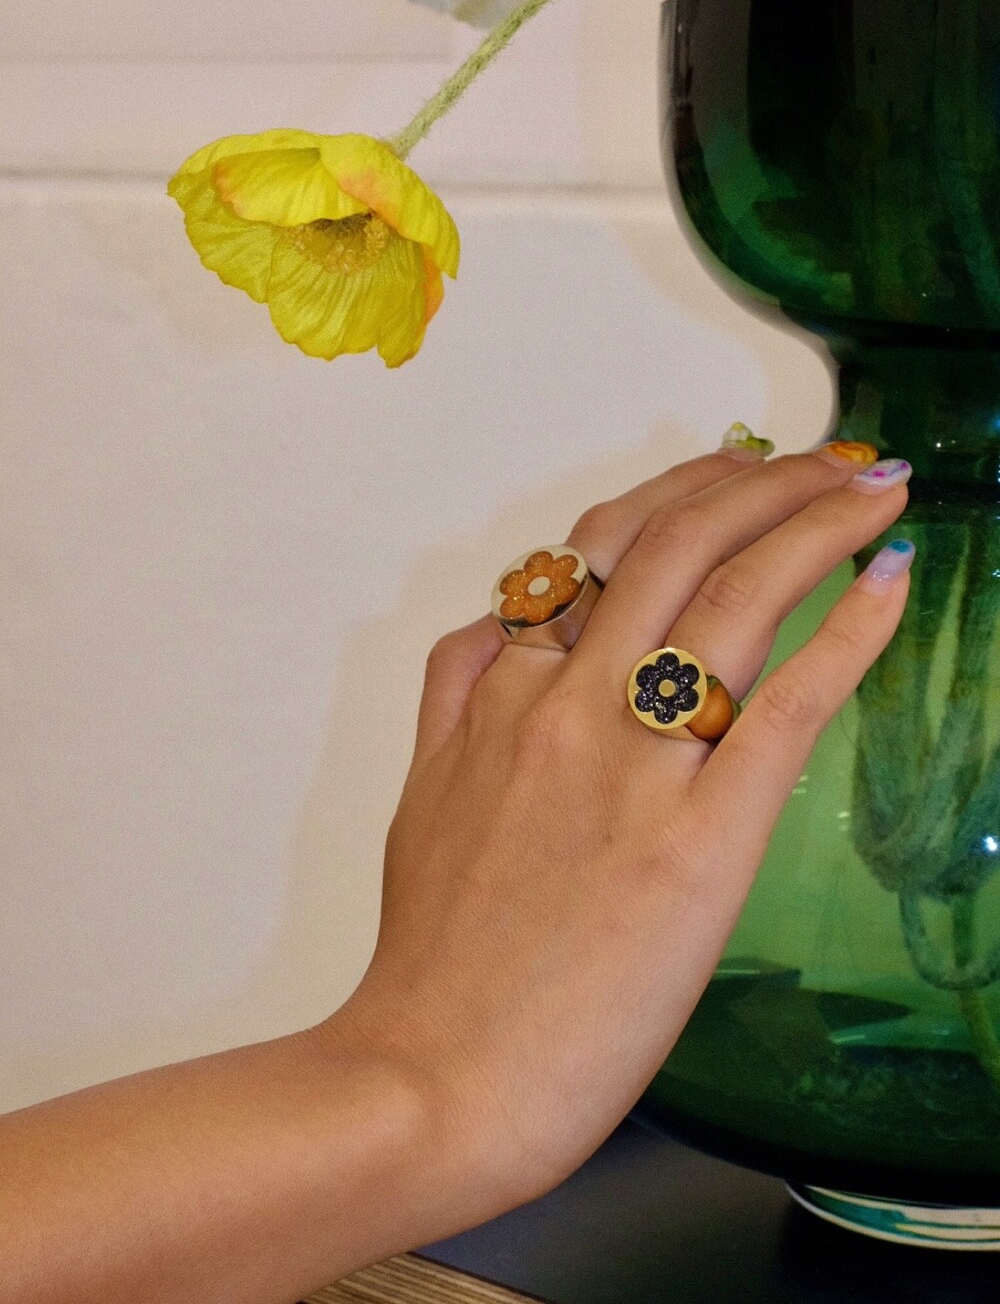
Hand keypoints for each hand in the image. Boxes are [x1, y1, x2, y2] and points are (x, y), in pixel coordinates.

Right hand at [337, 443, 912, 1229]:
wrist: (435, 1076)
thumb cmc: (435, 955)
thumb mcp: (422, 793)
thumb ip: (459, 695)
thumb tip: (501, 629)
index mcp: (503, 689)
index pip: (602, 547)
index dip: (686, 492)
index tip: (743, 474)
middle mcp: (566, 701)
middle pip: (676, 543)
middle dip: (766, 480)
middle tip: (832, 459)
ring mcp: (633, 764)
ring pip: (733, 595)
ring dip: (816, 519)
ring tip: (876, 486)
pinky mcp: (698, 840)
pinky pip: (786, 706)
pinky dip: (848, 629)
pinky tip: (890, 577)